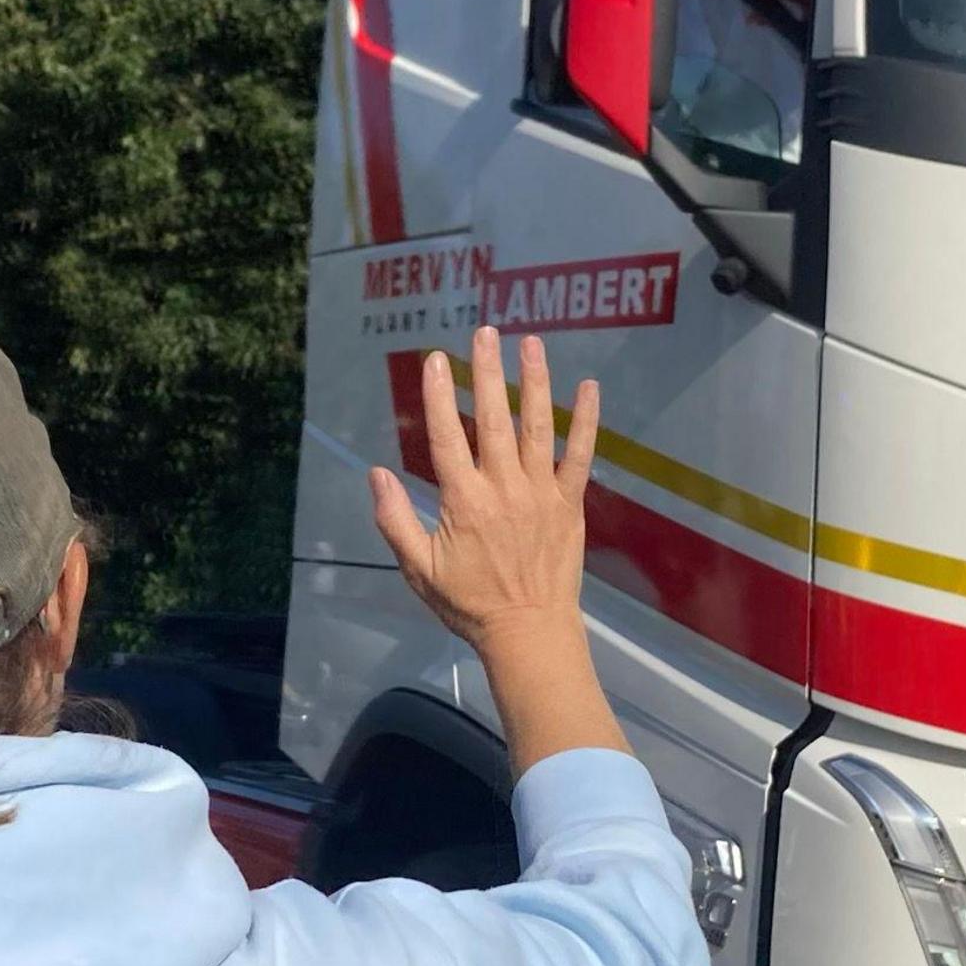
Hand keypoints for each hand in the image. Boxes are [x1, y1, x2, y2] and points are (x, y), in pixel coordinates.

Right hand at [368, 329, 625, 775]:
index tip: (436, 360)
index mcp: (463, 501)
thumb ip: (395, 520)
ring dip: (535, 382)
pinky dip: (587, 421)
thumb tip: (375, 473)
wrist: (529, 633)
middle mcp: (503, 488)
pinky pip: (581, 456)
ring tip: (531, 344)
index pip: (447, 436)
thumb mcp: (419, 569)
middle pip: (494, 419)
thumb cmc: (469, 603)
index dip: (439, 396)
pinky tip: (590, 387)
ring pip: (538, 428)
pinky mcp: (570, 503)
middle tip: (485, 332)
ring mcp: (541, 493)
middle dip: (488, 372)